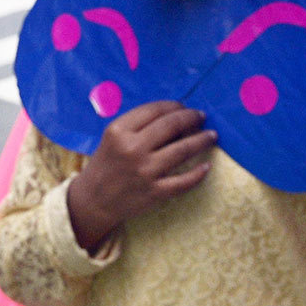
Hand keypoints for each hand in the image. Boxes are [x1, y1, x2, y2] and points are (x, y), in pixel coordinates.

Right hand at [66, 101, 215, 252]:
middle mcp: (132, 148)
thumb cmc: (105, 164)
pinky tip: (207, 166)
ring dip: (202, 140)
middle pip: (171, 125)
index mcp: (119, 130)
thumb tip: (175, 116)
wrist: (93, 200)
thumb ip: (138, 126)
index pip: (154, 110)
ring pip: (182, 150)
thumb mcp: (113, 138)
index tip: (184, 107)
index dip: (174, 106)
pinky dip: (199, 173)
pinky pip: (184, 181)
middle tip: (201, 116)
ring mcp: (145, 171)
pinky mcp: (154, 192)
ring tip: (211, 136)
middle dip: (191, 118)